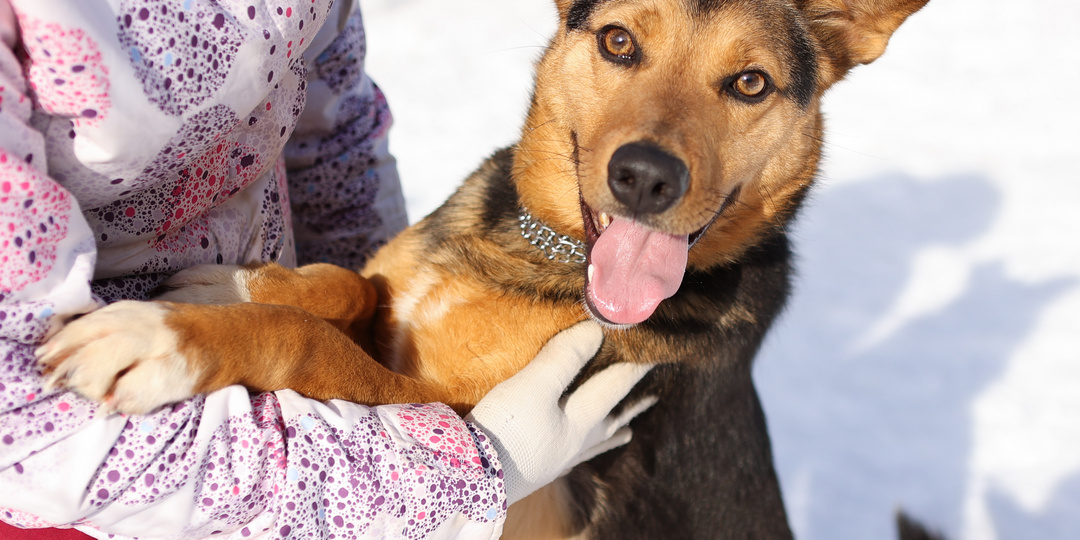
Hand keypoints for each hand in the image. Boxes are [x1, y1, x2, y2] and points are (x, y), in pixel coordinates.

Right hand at [466, 321, 654, 503]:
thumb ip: (565, 358)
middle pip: (613, 417)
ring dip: (614, 431)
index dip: (633, 363)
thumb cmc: (505, 431)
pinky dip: (585, 451)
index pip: (616, 384)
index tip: (653, 347)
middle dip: (632, 403)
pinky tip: (579, 454)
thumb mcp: (533, 387)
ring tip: (628, 431)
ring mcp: (559, 458)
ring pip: (597, 443)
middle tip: (653, 397)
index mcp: (583, 421)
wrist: (470, 482)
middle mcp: (578, 442)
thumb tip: (596, 330)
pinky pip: (575, 457)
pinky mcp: (539, 469)